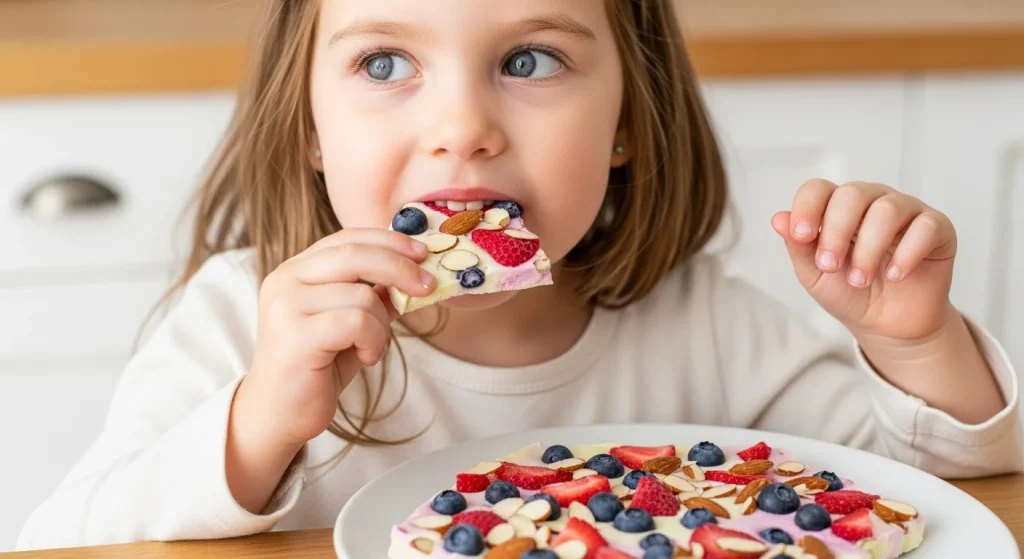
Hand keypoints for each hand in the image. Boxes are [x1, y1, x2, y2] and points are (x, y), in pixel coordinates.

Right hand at [242, 229, 433, 446]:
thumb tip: (416, 273)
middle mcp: (285, 280)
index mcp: (296, 270)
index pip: (347, 238)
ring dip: (382, 322)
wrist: (279, 414)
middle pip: (355, 254)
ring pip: (361, 294)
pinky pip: (356, 322)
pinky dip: (373, 339)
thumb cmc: (317, 367)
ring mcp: (286, 306)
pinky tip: (365, 356)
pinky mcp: (295, 336)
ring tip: (372, 345)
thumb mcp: (351, 322)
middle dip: (400, 268)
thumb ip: (373, 295)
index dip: (389, 241)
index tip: (422, 254)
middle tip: (428, 287)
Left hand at [771, 179, 957, 341]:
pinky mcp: (937, 228)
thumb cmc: (848, 292)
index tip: (801, 235)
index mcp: (837, 207)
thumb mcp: (815, 274)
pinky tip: (894, 275)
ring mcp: (906, 210)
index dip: (807, 207)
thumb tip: (778, 219)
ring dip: (868, 249)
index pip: (819, 188)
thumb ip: (798, 246)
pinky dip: (907, 253)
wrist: (887, 324)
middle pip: (852, 193)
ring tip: (859, 279)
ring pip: (887, 209)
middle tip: (831, 265)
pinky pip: (925, 227)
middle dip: (836, 231)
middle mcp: (872, 201)